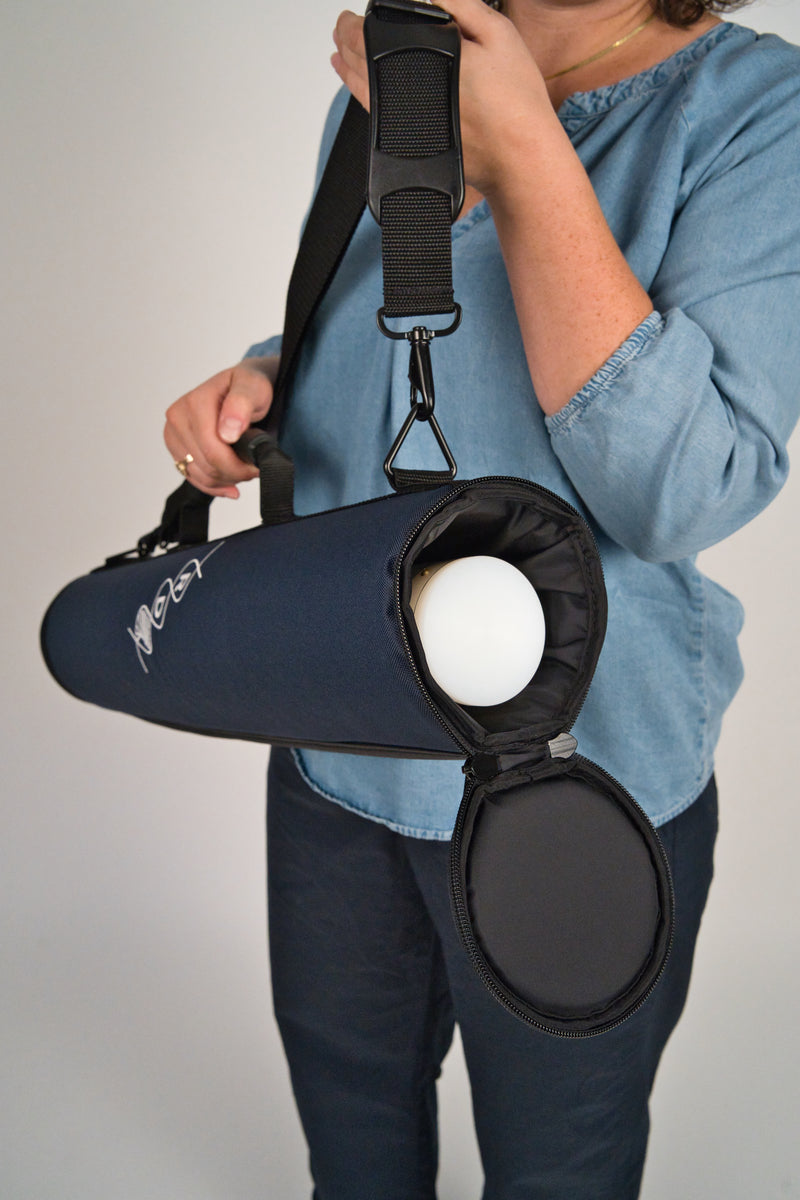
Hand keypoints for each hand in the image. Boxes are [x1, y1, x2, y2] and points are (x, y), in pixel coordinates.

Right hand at [163, 355, 278, 497]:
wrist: (242, 387)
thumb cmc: (249, 387)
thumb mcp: (254, 388)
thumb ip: (241, 405)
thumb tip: (227, 431)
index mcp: (195, 403)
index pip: (213, 451)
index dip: (238, 466)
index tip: (256, 465)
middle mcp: (178, 417)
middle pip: (206, 465)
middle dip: (233, 473)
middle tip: (252, 468)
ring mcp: (173, 433)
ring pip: (199, 474)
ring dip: (224, 479)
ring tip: (242, 469)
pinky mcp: (175, 446)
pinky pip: (191, 476)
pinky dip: (212, 484)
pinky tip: (228, 482)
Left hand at [331, 1, 551, 197]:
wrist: (519, 159)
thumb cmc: (516, 103)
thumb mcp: (498, 35)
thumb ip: (462, 8)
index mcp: (425, 60)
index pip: (373, 36)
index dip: (356, 24)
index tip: (352, 16)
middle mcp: (407, 93)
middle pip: (360, 63)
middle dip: (346, 42)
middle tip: (341, 29)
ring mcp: (405, 120)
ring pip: (361, 90)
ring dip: (346, 69)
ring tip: (340, 55)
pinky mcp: (410, 142)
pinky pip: (374, 115)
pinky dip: (360, 95)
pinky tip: (359, 87)